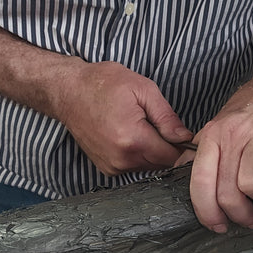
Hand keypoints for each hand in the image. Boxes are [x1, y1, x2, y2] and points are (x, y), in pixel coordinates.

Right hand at [54, 60, 192, 173]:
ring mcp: (112, 167)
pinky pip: (134, 167)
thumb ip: (167, 117)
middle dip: (168, 148)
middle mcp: (122, 159)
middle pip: (162, 164)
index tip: (183, 134)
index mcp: (133, 140)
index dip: (183, 147)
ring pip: (148, 167)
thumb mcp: (143, 89)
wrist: (68, 91)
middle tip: (161, 125)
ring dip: (152, 152)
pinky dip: (138, 155)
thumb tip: (185, 137)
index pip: (172, 156)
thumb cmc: (103, 84)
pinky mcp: (107, 169)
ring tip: (143, 128)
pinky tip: (130, 136)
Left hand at [184, 55, 252, 231]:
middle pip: (224, 193)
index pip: (198, 181)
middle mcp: (232, 134)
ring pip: (247, 188)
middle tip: (251, 218)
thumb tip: (190, 175)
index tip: (217, 223)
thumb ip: (212, 149)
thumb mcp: (229, 121)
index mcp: (214, 134)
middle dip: (238, 215)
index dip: (206, 211)